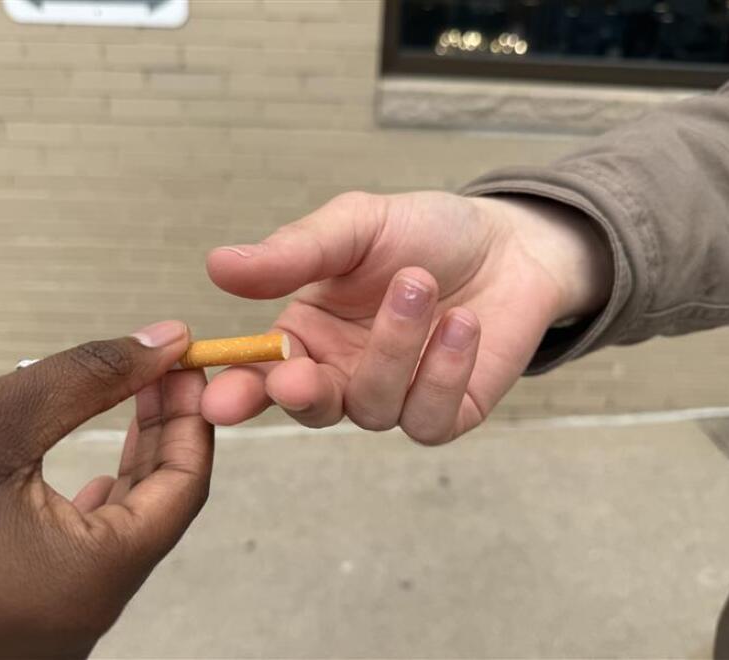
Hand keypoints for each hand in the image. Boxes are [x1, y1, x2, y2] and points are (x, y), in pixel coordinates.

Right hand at [0, 321, 212, 658]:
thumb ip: (94, 377)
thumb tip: (169, 340)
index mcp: (92, 581)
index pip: (185, 489)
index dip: (194, 418)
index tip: (190, 363)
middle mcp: (82, 621)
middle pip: (157, 511)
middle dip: (166, 434)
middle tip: (165, 372)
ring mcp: (48, 632)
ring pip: (121, 535)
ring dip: (133, 467)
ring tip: (138, 402)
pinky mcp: (15, 625)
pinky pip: (80, 562)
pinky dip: (94, 509)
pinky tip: (95, 476)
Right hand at [203, 191, 610, 443]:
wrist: (510, 243)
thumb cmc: (425, 232)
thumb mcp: (357, 226)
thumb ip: (295, 252)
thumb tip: (218, 265)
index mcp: (309, 333)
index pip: (262, 372)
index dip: (239, 390)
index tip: (218, 399)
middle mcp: (345, 374)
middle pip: (310, 408)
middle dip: (303, 394)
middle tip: (298, 373)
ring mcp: (396, 399)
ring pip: (374, 409)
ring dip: (394, 347)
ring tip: (421, 282)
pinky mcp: (447, 413)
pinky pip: (429, 419)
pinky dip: (445, 370)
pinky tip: (463, 322)